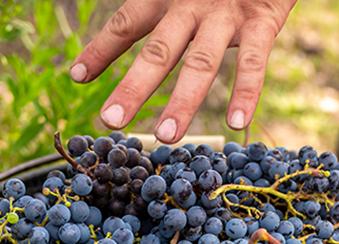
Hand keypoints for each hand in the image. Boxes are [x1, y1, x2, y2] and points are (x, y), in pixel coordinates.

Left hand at [69, 0, 297, 143]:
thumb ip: (156, 11)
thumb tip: (121, 45)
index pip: (126, 23)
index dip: (100, 49)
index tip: (77, 76)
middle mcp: (190, 5)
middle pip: (158, 50)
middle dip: (133, 87)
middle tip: (112, 121)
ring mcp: (226, 13)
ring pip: (201, 62)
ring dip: (183, 101)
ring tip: (166, 136)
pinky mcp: (261, 20)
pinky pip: (253, 60)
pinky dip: (246, 92)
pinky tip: (237, 123)